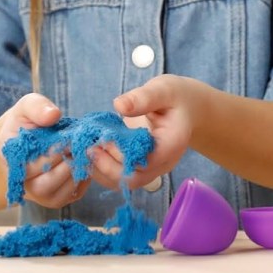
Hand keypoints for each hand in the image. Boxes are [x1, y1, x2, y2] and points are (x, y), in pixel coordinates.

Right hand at [0, 93, 89, 208]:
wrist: (25, 141)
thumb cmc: (26, 123)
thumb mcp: (26, 106)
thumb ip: (37, 107)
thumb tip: (53, 115)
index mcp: (9, 158)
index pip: (33, 162)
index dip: (56, 149)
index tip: (70, 136)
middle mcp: (21, 182)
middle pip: (47, 182)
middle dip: (68, 161)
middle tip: (82, 145)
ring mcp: (37, 194)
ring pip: (61, 191)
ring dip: (77, 170)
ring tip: (83, 152)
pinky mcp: (54, 199)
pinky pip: (74, 194)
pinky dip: (84, 178)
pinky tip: (84, 161)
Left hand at [91, 75, 210, 190]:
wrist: (187, 110)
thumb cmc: (175, 98)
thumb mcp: (163, 89)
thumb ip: (143, 97)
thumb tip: (119, 105)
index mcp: (172, 144)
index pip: (146, 162)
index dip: (122, 154)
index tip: (103, 138)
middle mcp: (162, 163)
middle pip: (133, 179)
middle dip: (106, 166)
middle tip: (87, 147)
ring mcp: (151, 169)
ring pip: (122, 182)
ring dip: (100, 170)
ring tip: (84, 150)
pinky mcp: (138, 167)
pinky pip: (118, 177)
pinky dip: (100, 169)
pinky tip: (89, 152)